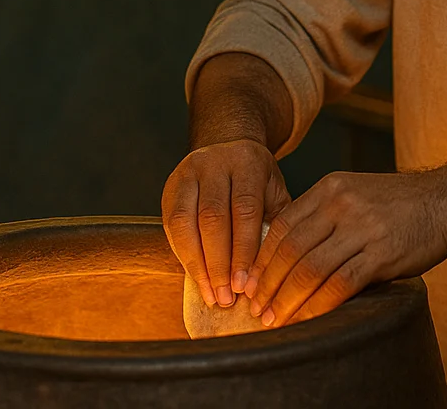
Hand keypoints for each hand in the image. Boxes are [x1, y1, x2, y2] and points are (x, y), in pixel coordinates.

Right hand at [162, 139, 291, 309]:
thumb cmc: (257, 182)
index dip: (243, 250)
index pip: (244, 210)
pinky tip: (196, 277)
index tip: (245, 284)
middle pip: (213, 217)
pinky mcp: (170, 186)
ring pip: (186, 222)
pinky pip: (172, 225)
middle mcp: (214, 162)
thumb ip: (275, 225)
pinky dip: (183, 255)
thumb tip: (271, 274)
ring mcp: (188, 172)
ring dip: (197, 264)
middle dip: (219, 263)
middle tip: (226, 296)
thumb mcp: (274, 194)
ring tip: (210, 293)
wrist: (229, 149)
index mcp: (247, 163)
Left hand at [245, 170, 446, 326]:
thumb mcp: (354, 193)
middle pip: (291, 249)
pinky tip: (307, 319)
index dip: (261, 258)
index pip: (283, 226)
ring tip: (275, 319)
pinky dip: (319, 305)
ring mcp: (363, 228)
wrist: (446, 202)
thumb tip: (283, 253)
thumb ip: (322, 215)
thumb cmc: (397, 204)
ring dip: (288, 299)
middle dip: (268, 284)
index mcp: (330, 188)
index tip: (249, 283)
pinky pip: (341, 284)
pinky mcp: (382, 253)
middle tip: (255, 308)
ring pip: (311, 268)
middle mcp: (342, 204)